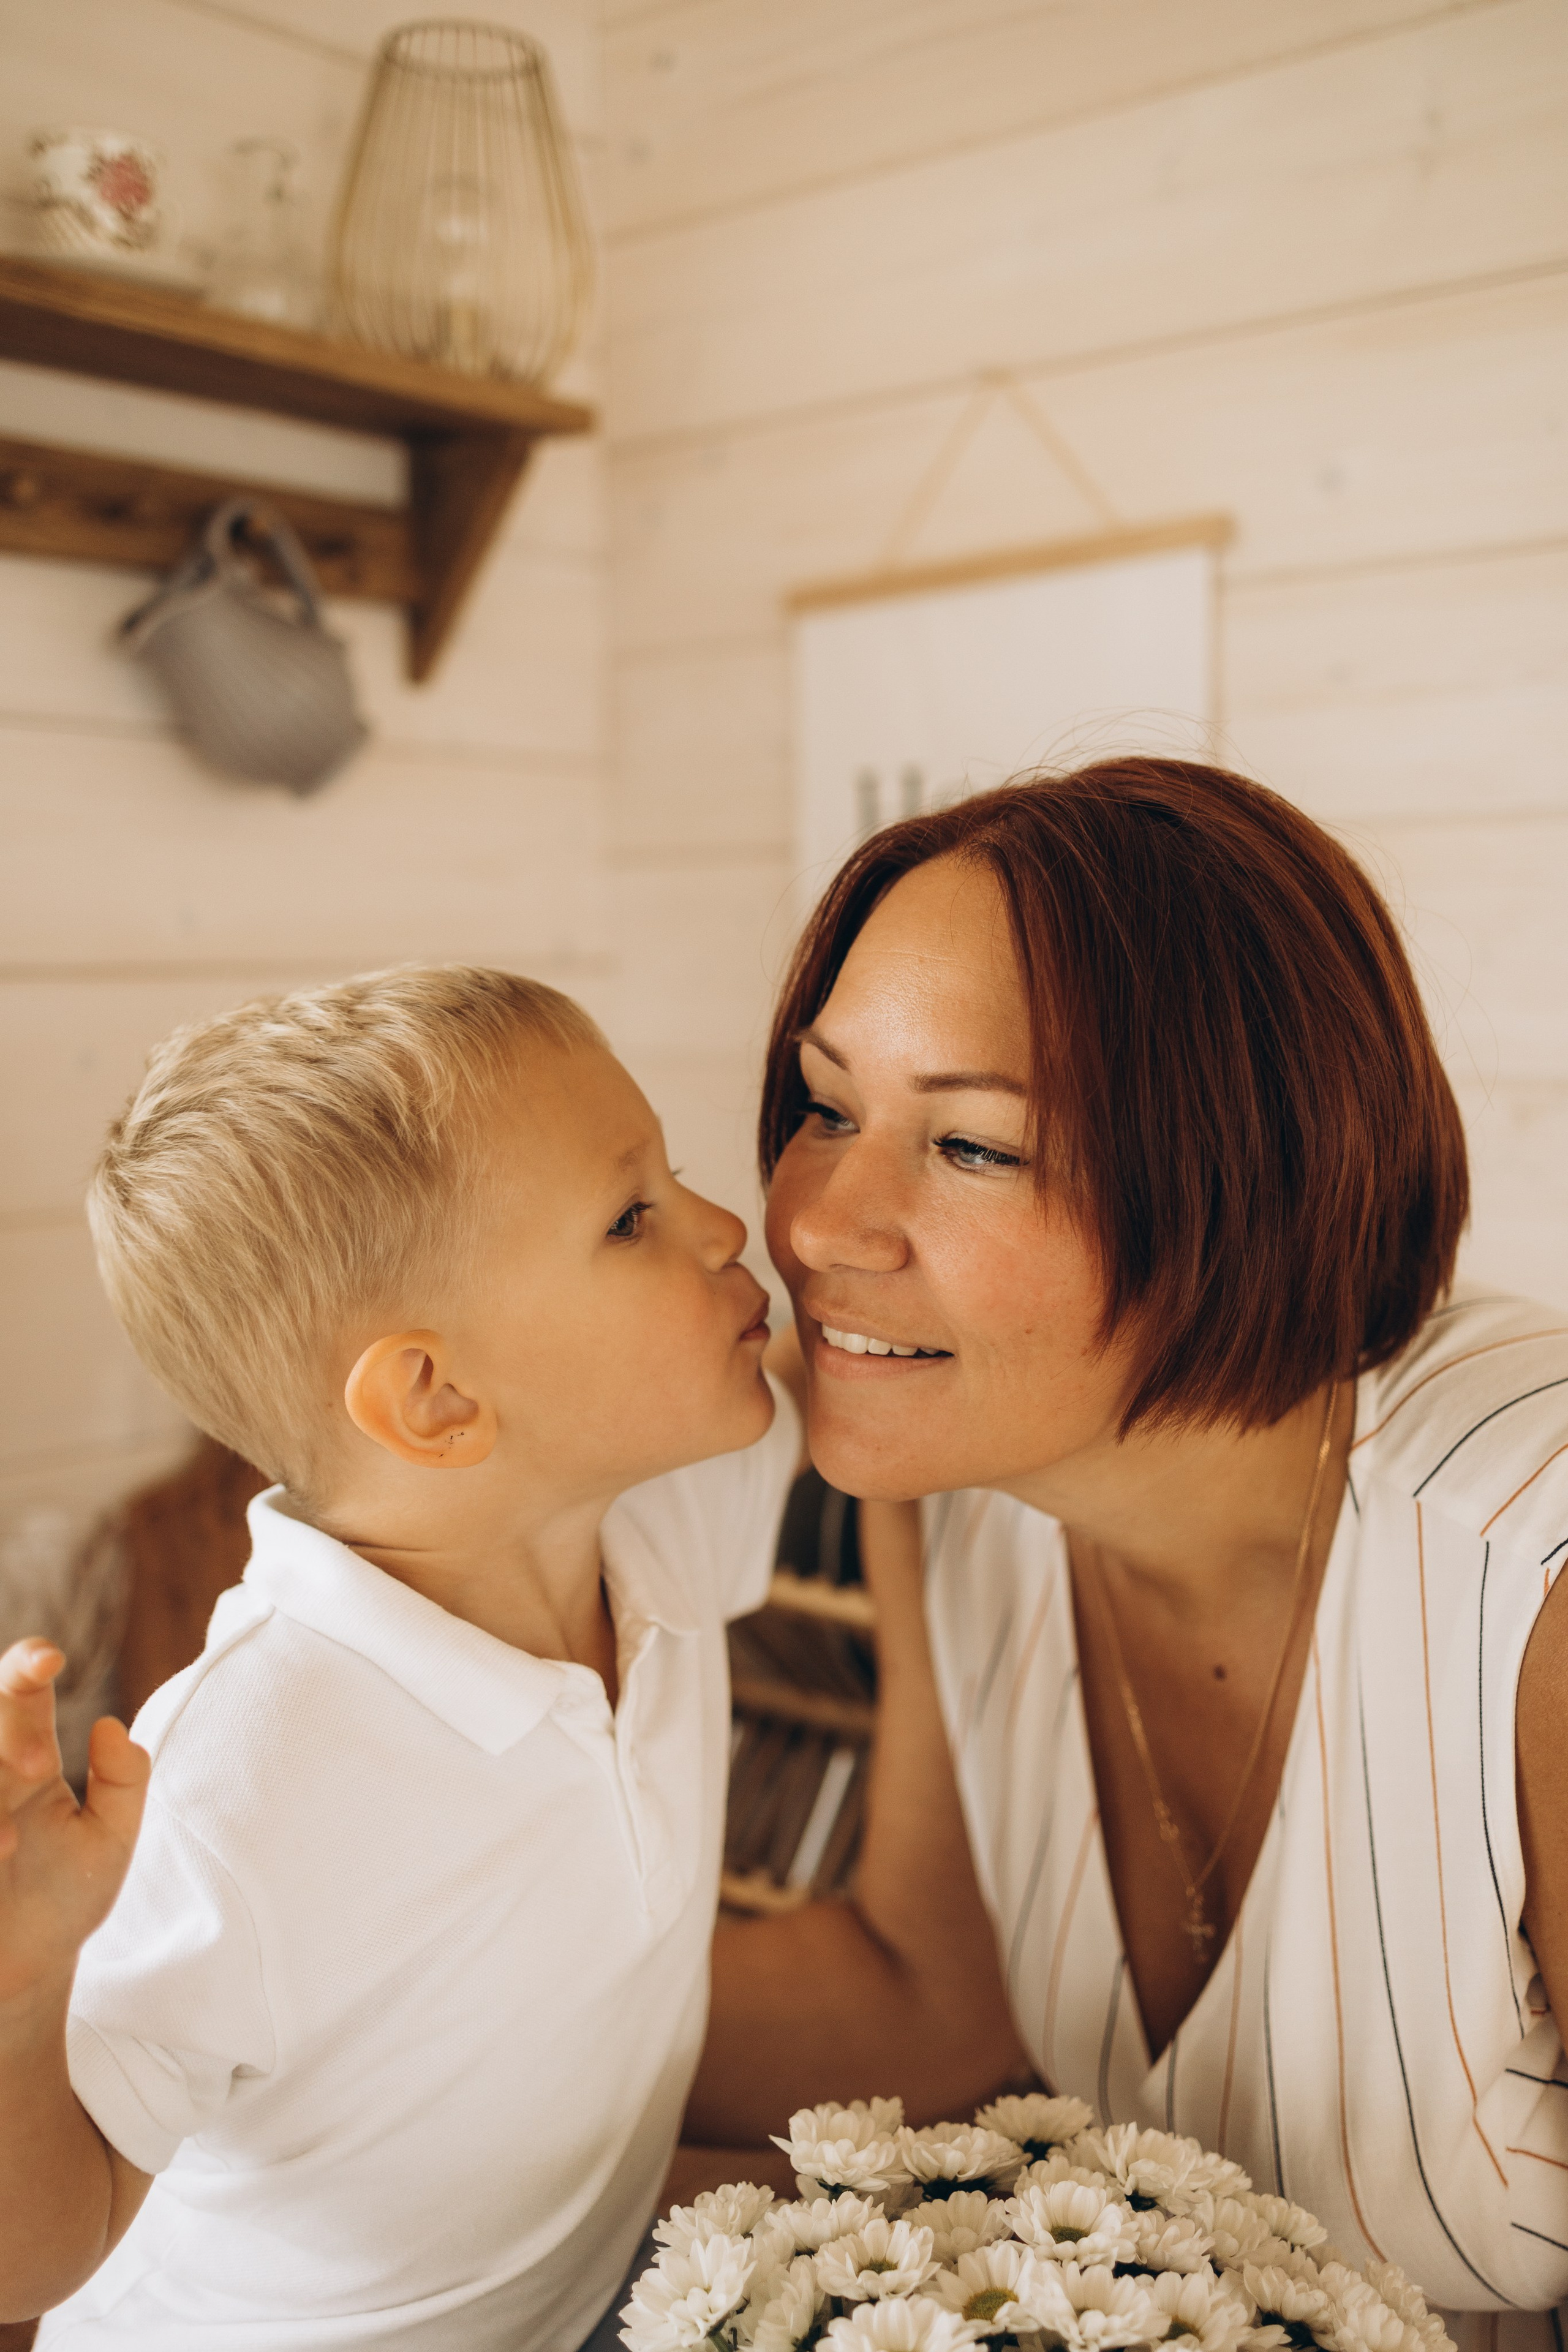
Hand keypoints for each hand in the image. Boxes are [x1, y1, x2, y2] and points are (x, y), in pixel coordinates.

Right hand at [0, 1642, 148, 2007]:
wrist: (21, 1973)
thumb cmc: (64, 1897)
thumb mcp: (108, 1841)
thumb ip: (123, 1781)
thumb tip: (113, 1725)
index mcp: (22, 1757)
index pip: (20, 1691)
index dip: (26, 1663)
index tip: (50, 1659)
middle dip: (9, 1734)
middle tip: (37, 1768)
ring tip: (8, 1845)